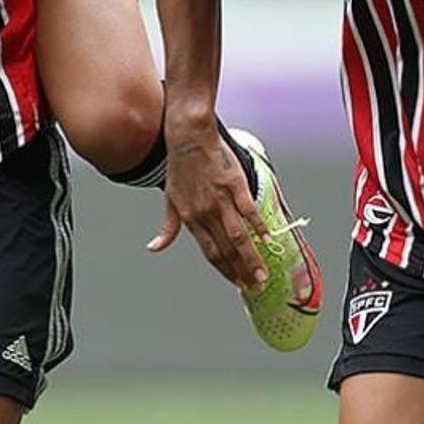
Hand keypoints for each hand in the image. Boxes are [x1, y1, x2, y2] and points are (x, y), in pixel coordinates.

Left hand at [147, 133, 266, 292]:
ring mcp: (220, 199)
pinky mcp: (234, 184)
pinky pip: (249, 210)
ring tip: (262, 275)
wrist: (187, 136)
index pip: (210, 252)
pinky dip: (259, 226)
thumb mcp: (170, 199)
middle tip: (257, 287)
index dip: (225, 271)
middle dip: (242, 272)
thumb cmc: (179, 168)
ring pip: (238, 236)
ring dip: (251, 258)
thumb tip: (154, 248)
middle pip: (226, 249)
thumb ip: (168, 227)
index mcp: (190, 218)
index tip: (238, 284)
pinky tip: (269, 239)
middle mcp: (205, 212)